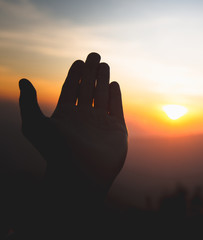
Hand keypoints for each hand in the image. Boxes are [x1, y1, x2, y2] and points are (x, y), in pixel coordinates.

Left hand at [19, 53, 127, 200]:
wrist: (82, 174)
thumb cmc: (57, 151)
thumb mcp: (35, 124)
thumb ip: (28, 102)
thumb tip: (22, 80)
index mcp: (66, 116)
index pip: (71, 90)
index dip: (74, 76)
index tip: (78, 62)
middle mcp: (83, 118)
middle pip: (87, 89)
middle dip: (91, 72)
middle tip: (94, 55)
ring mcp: (101, 124)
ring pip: (102, 96)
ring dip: (103, 80)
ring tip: (104, 64)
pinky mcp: (117, 130)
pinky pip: (116, 108)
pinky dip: (116, 96)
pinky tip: (114, 84)